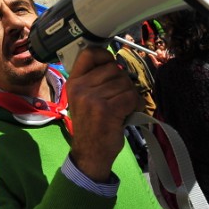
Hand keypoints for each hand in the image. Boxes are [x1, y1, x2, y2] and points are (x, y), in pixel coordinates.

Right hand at [67, 47, 138, 181]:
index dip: (105, 55)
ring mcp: (92, 99)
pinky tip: (130, 113)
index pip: (89, 54)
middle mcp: (80, 88)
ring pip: (124, 83)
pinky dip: (135, 105)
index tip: (112, 64)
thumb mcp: (84, 99)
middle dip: (124, 82)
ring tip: (125, 108)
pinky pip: (129, 96)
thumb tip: (116, 63)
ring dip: (131, 95)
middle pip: (114, 69)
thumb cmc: (91, 126)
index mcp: (74, 83)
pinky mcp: (106, 110)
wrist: (90, 154)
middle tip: (122, 97)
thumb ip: (94, 80)